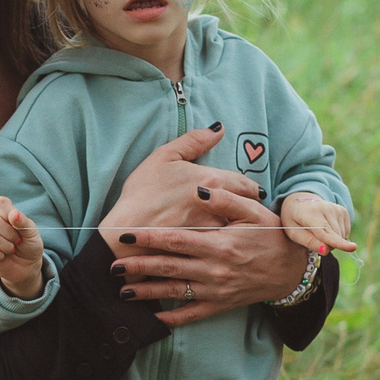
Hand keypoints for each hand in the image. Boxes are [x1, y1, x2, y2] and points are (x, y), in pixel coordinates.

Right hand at [0, 196, 46, 298]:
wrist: (27, 266)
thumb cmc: (29, 246)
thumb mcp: (32, 233)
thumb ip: (23, 222)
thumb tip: (13, 213)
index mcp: (3, 212)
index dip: (7, 212)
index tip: (16, 222)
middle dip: (10, 234)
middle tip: (17, 241)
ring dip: (6, 246)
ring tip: (11, 249)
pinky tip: (2, 256)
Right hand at [97, 124, 261, 247]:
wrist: (127, 232)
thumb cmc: (141, 194)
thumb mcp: (163, 158)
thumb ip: (194, 141)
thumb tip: (219, 129)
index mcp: (212, 180)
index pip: (245, 184)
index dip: (250, 188)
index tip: (252, 192)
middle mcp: (219, 206)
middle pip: (245, 208)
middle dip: (247, 208)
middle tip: (245, 210)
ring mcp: (214, 231)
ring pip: (236, 228)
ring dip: (237, 227)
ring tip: (234, 228)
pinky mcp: (205, 251)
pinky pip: (223, 245)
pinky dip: (224, 243)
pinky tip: (220, 244)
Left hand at [111, 186, 312, 326]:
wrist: (293, 269)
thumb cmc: (271, 235)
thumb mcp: (254, 211)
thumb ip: (227, 199)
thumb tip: (199, 189)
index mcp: (219, 243)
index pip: (175, 240)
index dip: (148, 238)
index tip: (125, 236)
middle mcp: (215, 269)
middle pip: (168, 267)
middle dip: (138, 266)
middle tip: (112, 266)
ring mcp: (217, 290)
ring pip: (175, 292)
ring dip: (147, 292)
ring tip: (122, 291)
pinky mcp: (221, 305)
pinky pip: (192, 314)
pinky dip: (171, 318)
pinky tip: (152, 318)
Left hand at [279, 192, 356, 254]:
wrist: (300, 203)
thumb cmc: (295, 221)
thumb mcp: (294, 234)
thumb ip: (310, 242)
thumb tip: (326, 250)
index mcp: (310, 213)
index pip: (326, 231)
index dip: (337, 242)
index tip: (353, 248)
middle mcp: (326, 208)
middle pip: (335, 237)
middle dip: (326, 245)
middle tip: (313, 237)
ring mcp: (336, 208)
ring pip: (342, 236)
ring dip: (332, 241)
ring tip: (319, 232)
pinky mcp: (343, 211)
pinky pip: (345, 233)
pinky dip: (337, 236)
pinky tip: (327, 228)